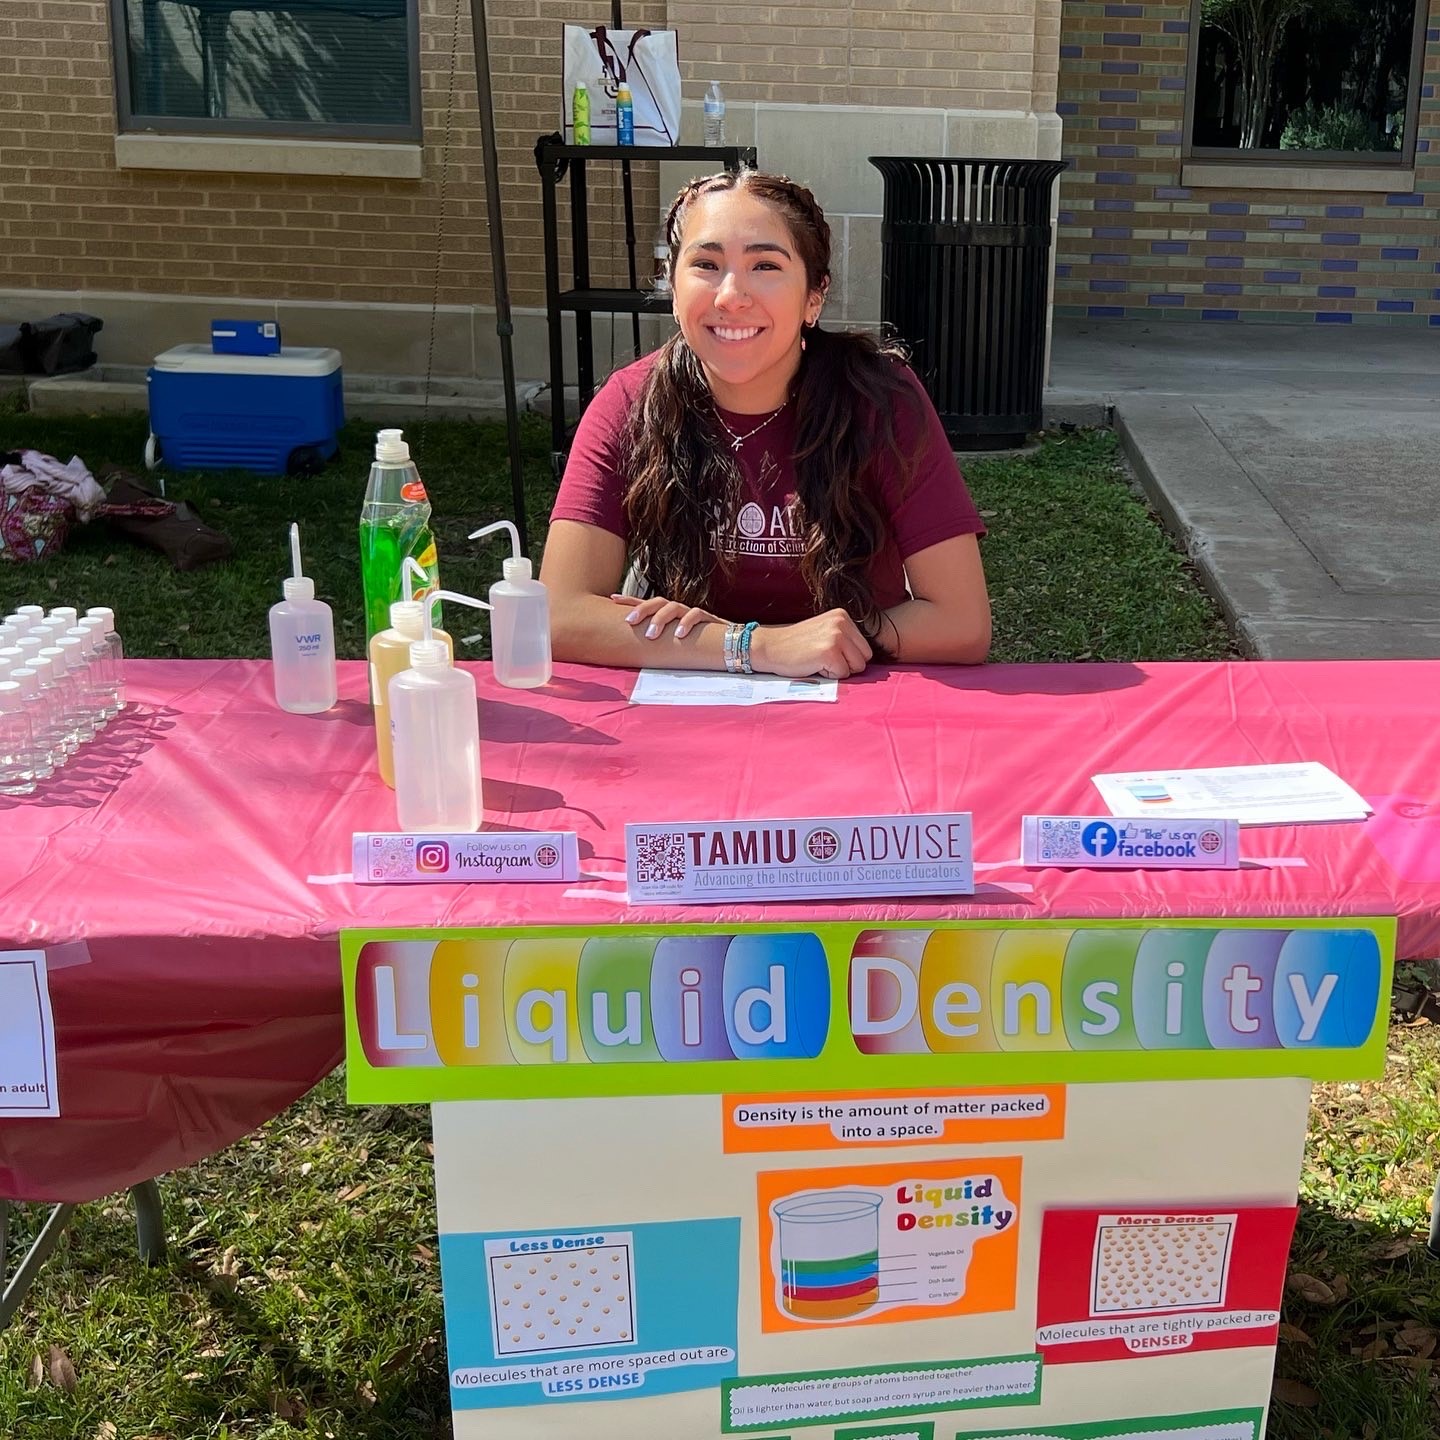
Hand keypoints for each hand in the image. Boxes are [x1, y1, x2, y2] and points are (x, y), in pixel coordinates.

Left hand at [611, 593, 724, 640]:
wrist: (735, 646)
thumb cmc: (701, 647)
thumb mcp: (676, 644)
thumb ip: (662, 643)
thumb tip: (638, 653)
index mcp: (670, 616)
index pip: (648, 604)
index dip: (631, 600)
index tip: (613, 598)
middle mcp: (681, 611)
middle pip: (658, 601)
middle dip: (642, 609)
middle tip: (629, 622)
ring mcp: (694, 613)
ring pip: (674, 606)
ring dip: (661, 619)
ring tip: (651, 635)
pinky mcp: (709, 619)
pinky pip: (697, 614)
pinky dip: (687, 623)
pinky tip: (679, 634)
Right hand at [750, 609, 872, 678]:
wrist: (769, 646)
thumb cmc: (796, 645)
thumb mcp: (824, 632)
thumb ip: (845, 639)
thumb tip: (867, 659)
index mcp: (843, 616)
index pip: (865, 648)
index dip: (847, 657)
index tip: (826, 652)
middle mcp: (842, 623)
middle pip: (865, 658)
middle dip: (847, 665)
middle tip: (823, 658)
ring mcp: (836, 636)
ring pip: (857, 667)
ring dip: (838, 670)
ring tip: (818, 660)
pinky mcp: (829, 652)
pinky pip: (842, 674)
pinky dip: (828, 675)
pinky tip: (813, 664)